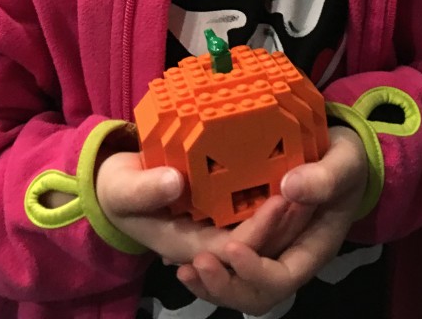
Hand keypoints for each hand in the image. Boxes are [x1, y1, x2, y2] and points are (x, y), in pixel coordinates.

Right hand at [96, 152, 310, 265]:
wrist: (112, 184)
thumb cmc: (115, 190)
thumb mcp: (122, 189)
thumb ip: (145, 189)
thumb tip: (175, 183)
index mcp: (188, 245)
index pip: (235, 248)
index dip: (261, 229)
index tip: (283, 199)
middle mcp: (209, 242)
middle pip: (258, 247)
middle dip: (285, 225)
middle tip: (309, 192)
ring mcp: (217, 226)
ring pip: (262, 233)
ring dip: (286, 216)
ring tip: (309, 185)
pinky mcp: (221, 208)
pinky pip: (254, 212)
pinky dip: (273, 200)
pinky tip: (292, 174)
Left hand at [176, 127, 367, 313]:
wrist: (341, 156)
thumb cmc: (345, 160)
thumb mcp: (344, 162)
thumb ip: (324, 177)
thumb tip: (290, 188)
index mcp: (314, 248)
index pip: (283, 277)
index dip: (255, 271)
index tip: (231, 248)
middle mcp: (290, 257)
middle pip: (257, 295)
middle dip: (227, 285)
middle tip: (197, 263)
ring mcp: (271, 251)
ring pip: (240, 287)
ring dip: (212, 284)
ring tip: (184, 269)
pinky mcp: (255, 238)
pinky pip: (231, 266)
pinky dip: (207, 266)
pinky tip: (181, 257)